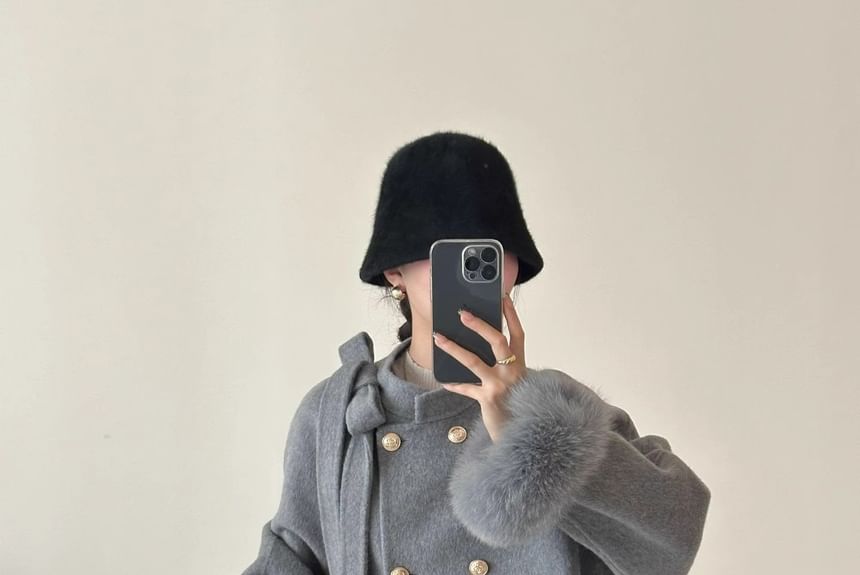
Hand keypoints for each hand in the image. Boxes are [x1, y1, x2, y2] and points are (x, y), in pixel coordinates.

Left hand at [433, 292, 526, 442]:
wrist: (526, 436)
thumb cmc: (519, 408)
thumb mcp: (517, 384)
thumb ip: (504, 368)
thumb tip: (479, 350)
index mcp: (521, 365)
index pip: (518, 334)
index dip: (511, 315)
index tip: (502, 298)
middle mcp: (513, 371)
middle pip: (498, 341)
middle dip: (480, 325)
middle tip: (463, 313)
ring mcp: (501, 384)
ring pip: (474, 361)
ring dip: (454, 348)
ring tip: (438, 338)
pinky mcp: (488, 399)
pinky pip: (466, 388)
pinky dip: (455, 384)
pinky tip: (444, 380)